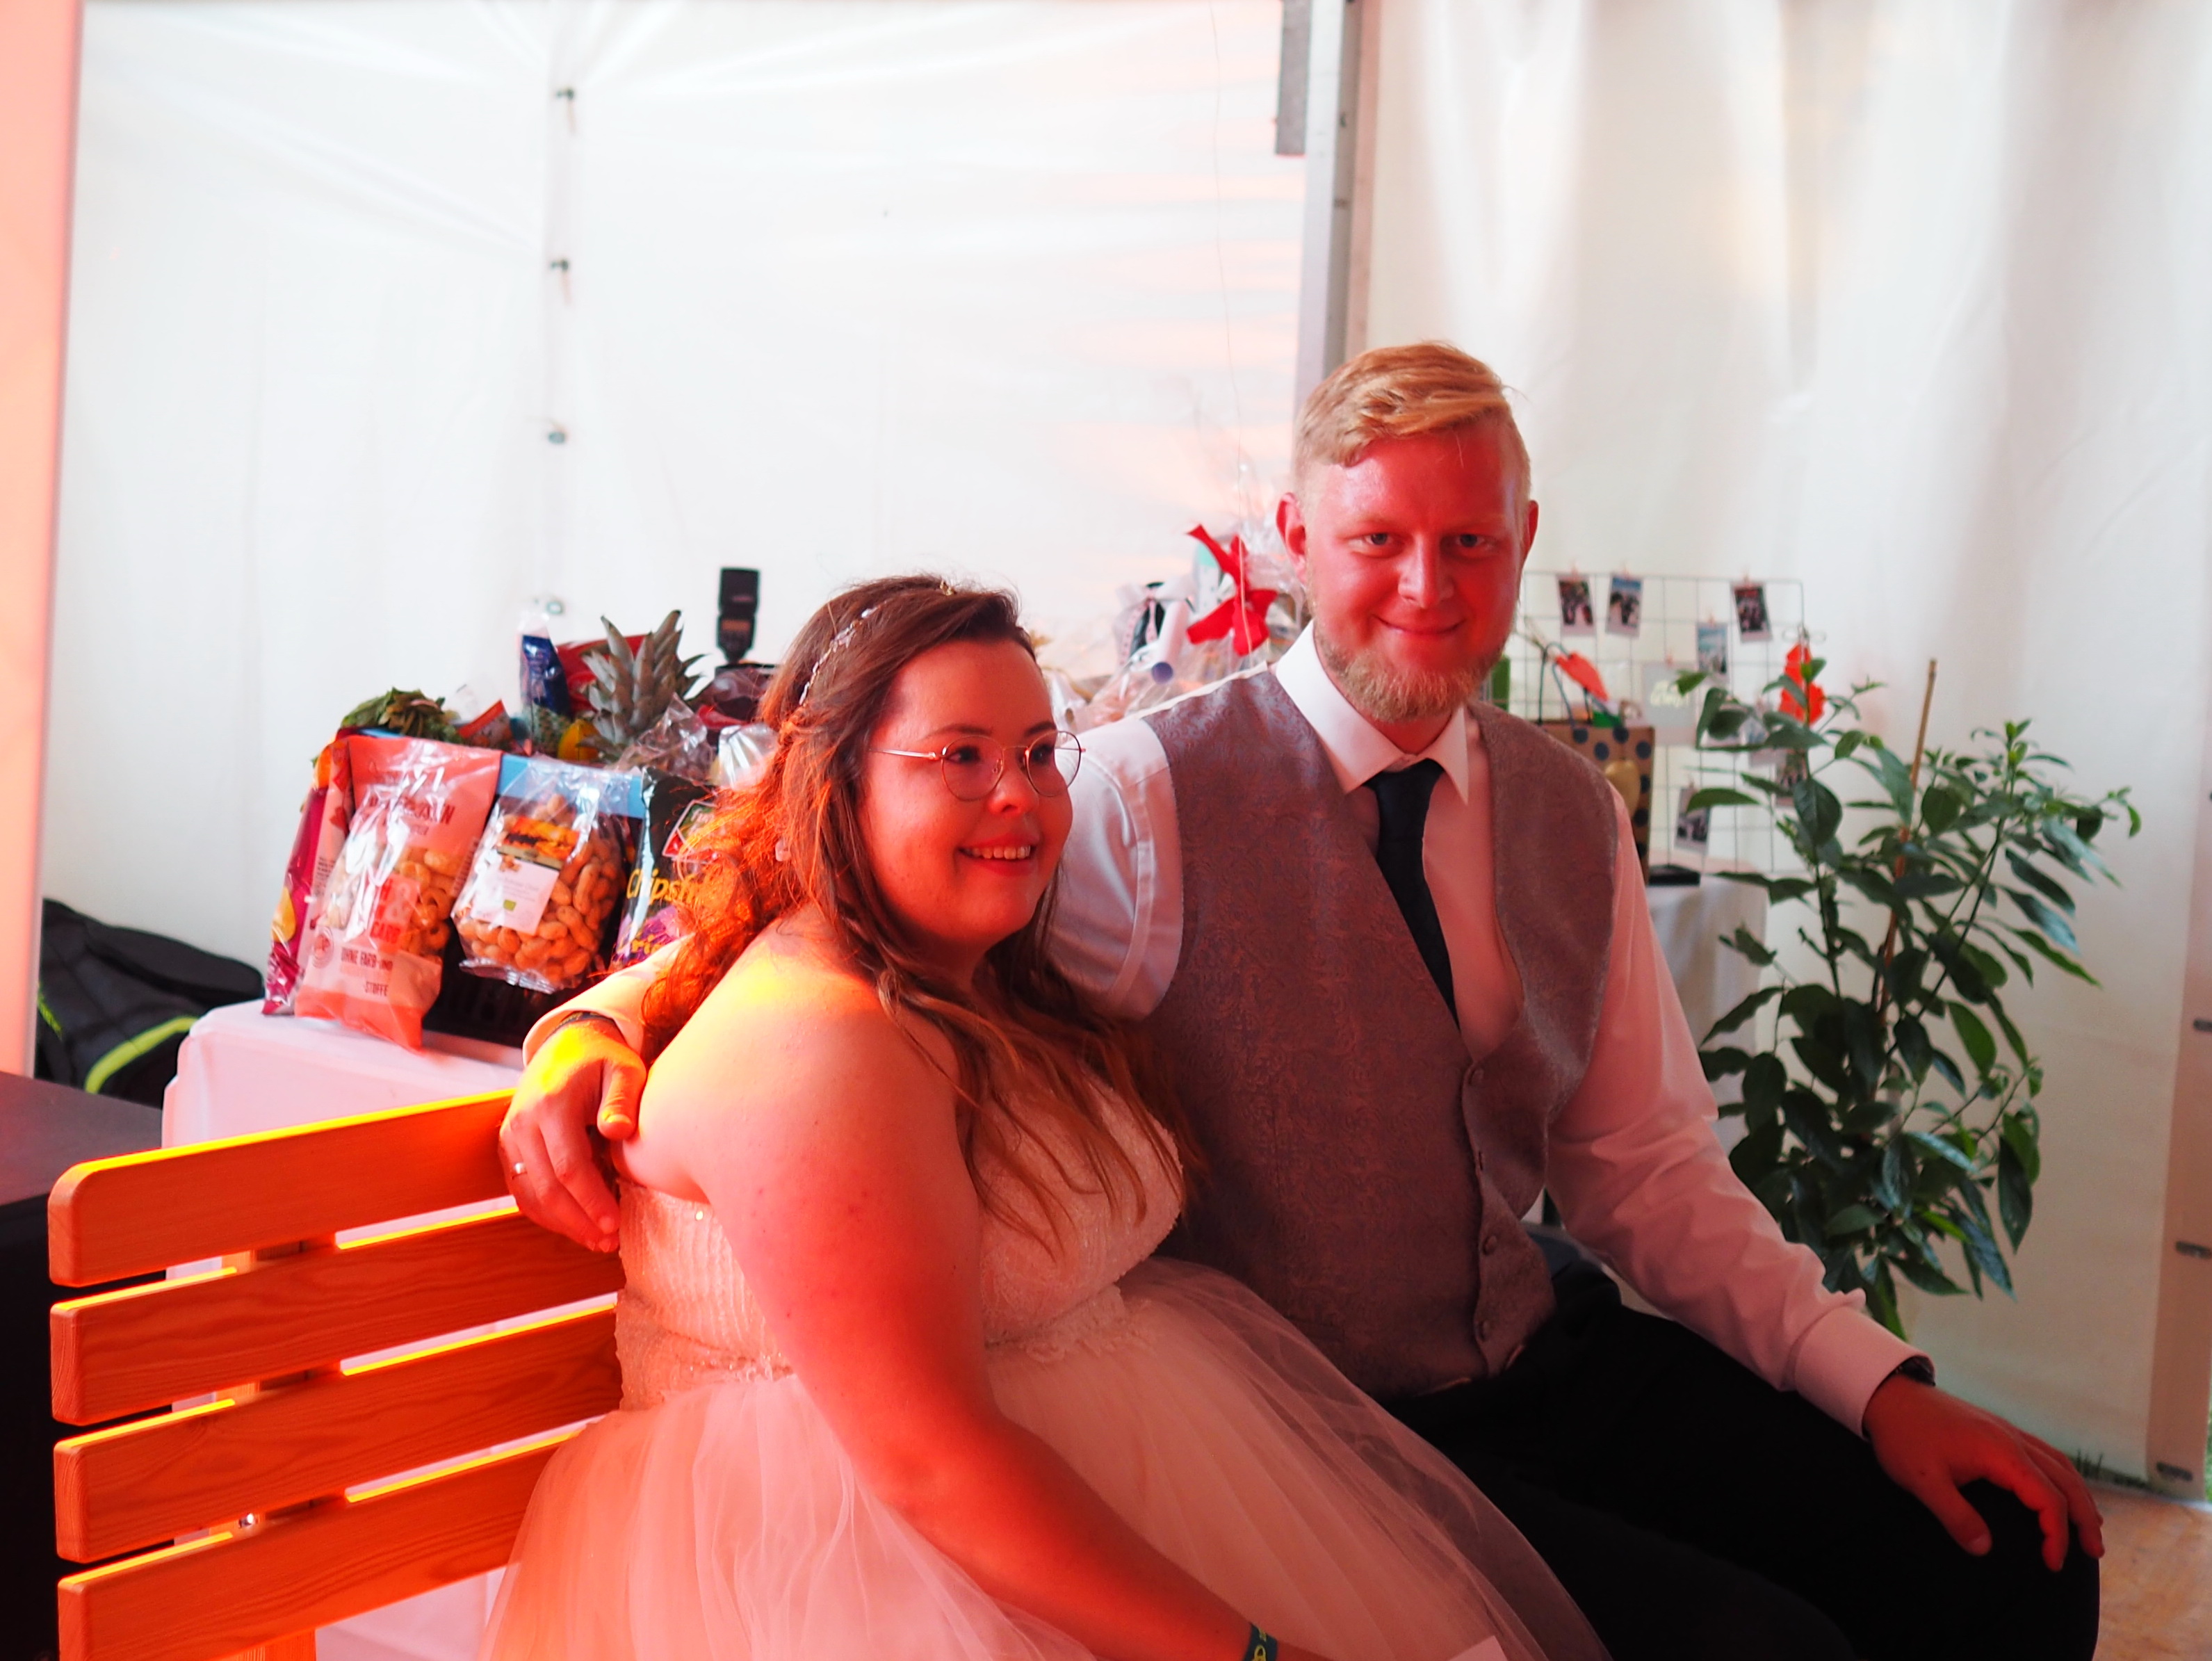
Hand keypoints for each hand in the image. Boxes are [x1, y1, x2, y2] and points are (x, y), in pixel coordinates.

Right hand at [499, 1014, 645, 1250]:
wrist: (566, 1045)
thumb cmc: (603, 1061)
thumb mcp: (624, 1069)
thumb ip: (623, 1099)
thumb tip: (618, 1131)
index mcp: (551, 1103)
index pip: (568, 1165)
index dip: (590, 1199)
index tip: (614, 1223)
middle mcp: (522, 1122)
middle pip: (546, 1187)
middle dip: (579, 1220)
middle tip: (609, 1241)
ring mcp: (510, 1136)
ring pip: (529, 1195)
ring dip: (563, 1224)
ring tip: (597, 1241)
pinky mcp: (509, 1147)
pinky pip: (523, 1190)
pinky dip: (547, 1213)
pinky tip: (576, 1225)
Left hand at [1861, 1371, 2103, 1570]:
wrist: (1889, 1394)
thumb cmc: (1903, 1437)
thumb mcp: (1922, 1481)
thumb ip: (1955, 1516)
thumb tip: (1984, 1549)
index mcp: (2001, 1453)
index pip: (2046, 1498)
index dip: (2056, 1534)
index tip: (2052, 1562)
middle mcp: (2013, 1439)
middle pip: (2065, 1479)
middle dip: (2085, 1517)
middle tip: (2094, 1551)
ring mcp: (2008, 1431)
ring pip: (2060, 1464)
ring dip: (2079, 1495)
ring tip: (2090, 1526)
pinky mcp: (1999, 1429)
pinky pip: (2045, 1453)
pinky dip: (2062, 1476)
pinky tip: (2061, 1490)